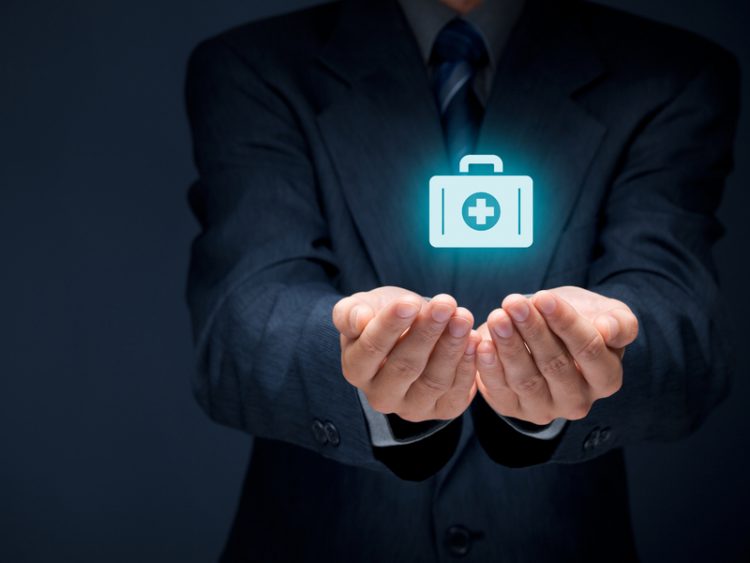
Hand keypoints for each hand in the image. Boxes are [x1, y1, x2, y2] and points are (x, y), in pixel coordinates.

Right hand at [332, 286, 480, 421]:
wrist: (411, 332)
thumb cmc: (383, 316)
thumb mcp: (363, 307)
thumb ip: (350, 313)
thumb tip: (358, 321)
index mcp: (356, 369)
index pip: (371, 348)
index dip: (391, 325)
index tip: (410, 302)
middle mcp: (380, 395)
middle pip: (405, 366)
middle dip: (427, 332)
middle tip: (445, 304)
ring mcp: (412, 407)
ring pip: (433, 380)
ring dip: (451, 346)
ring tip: (463, 316)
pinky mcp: (442, 410)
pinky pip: (456, 391)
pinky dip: (467, 365)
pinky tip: (474, 339)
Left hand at [475, 287, 637, 424]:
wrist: (543, 329)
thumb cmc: (579, 320)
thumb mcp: (605, 314)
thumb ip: (619, 322)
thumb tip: (609, 330)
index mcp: (606, 378)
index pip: (589, 350)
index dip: (565, 323)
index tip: (543, 297)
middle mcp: (579, 401)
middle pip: (555, 365)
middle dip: (533, 330)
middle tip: (513, 302)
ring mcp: (545, 409)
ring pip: (526, 379)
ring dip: (509, 346)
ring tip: (498, 317)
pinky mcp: (513, 408)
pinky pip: (500, 390)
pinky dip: (489, 367)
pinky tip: (482, 344)